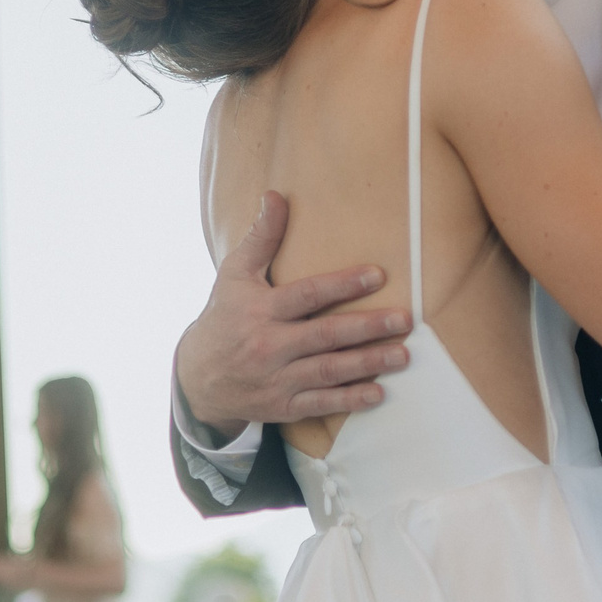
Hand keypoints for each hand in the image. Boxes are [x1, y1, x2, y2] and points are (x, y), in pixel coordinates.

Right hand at [176, 191, 411, 436]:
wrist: (197, 379)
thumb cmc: (225, 317)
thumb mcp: (234, 275)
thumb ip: (261, 238)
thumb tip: (276, 195)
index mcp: (260, 310)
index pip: (307, 295)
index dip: (342, 285)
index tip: (378, 276)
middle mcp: (269, 345)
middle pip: (324, 335)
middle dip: (366, 328)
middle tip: (404, 320)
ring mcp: (276, 378)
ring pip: (327, 370)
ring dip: (367, 364)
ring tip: (402, 355)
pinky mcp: (282, 406)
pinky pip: (320, 403)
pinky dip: (348, 400)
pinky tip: (378, 393)